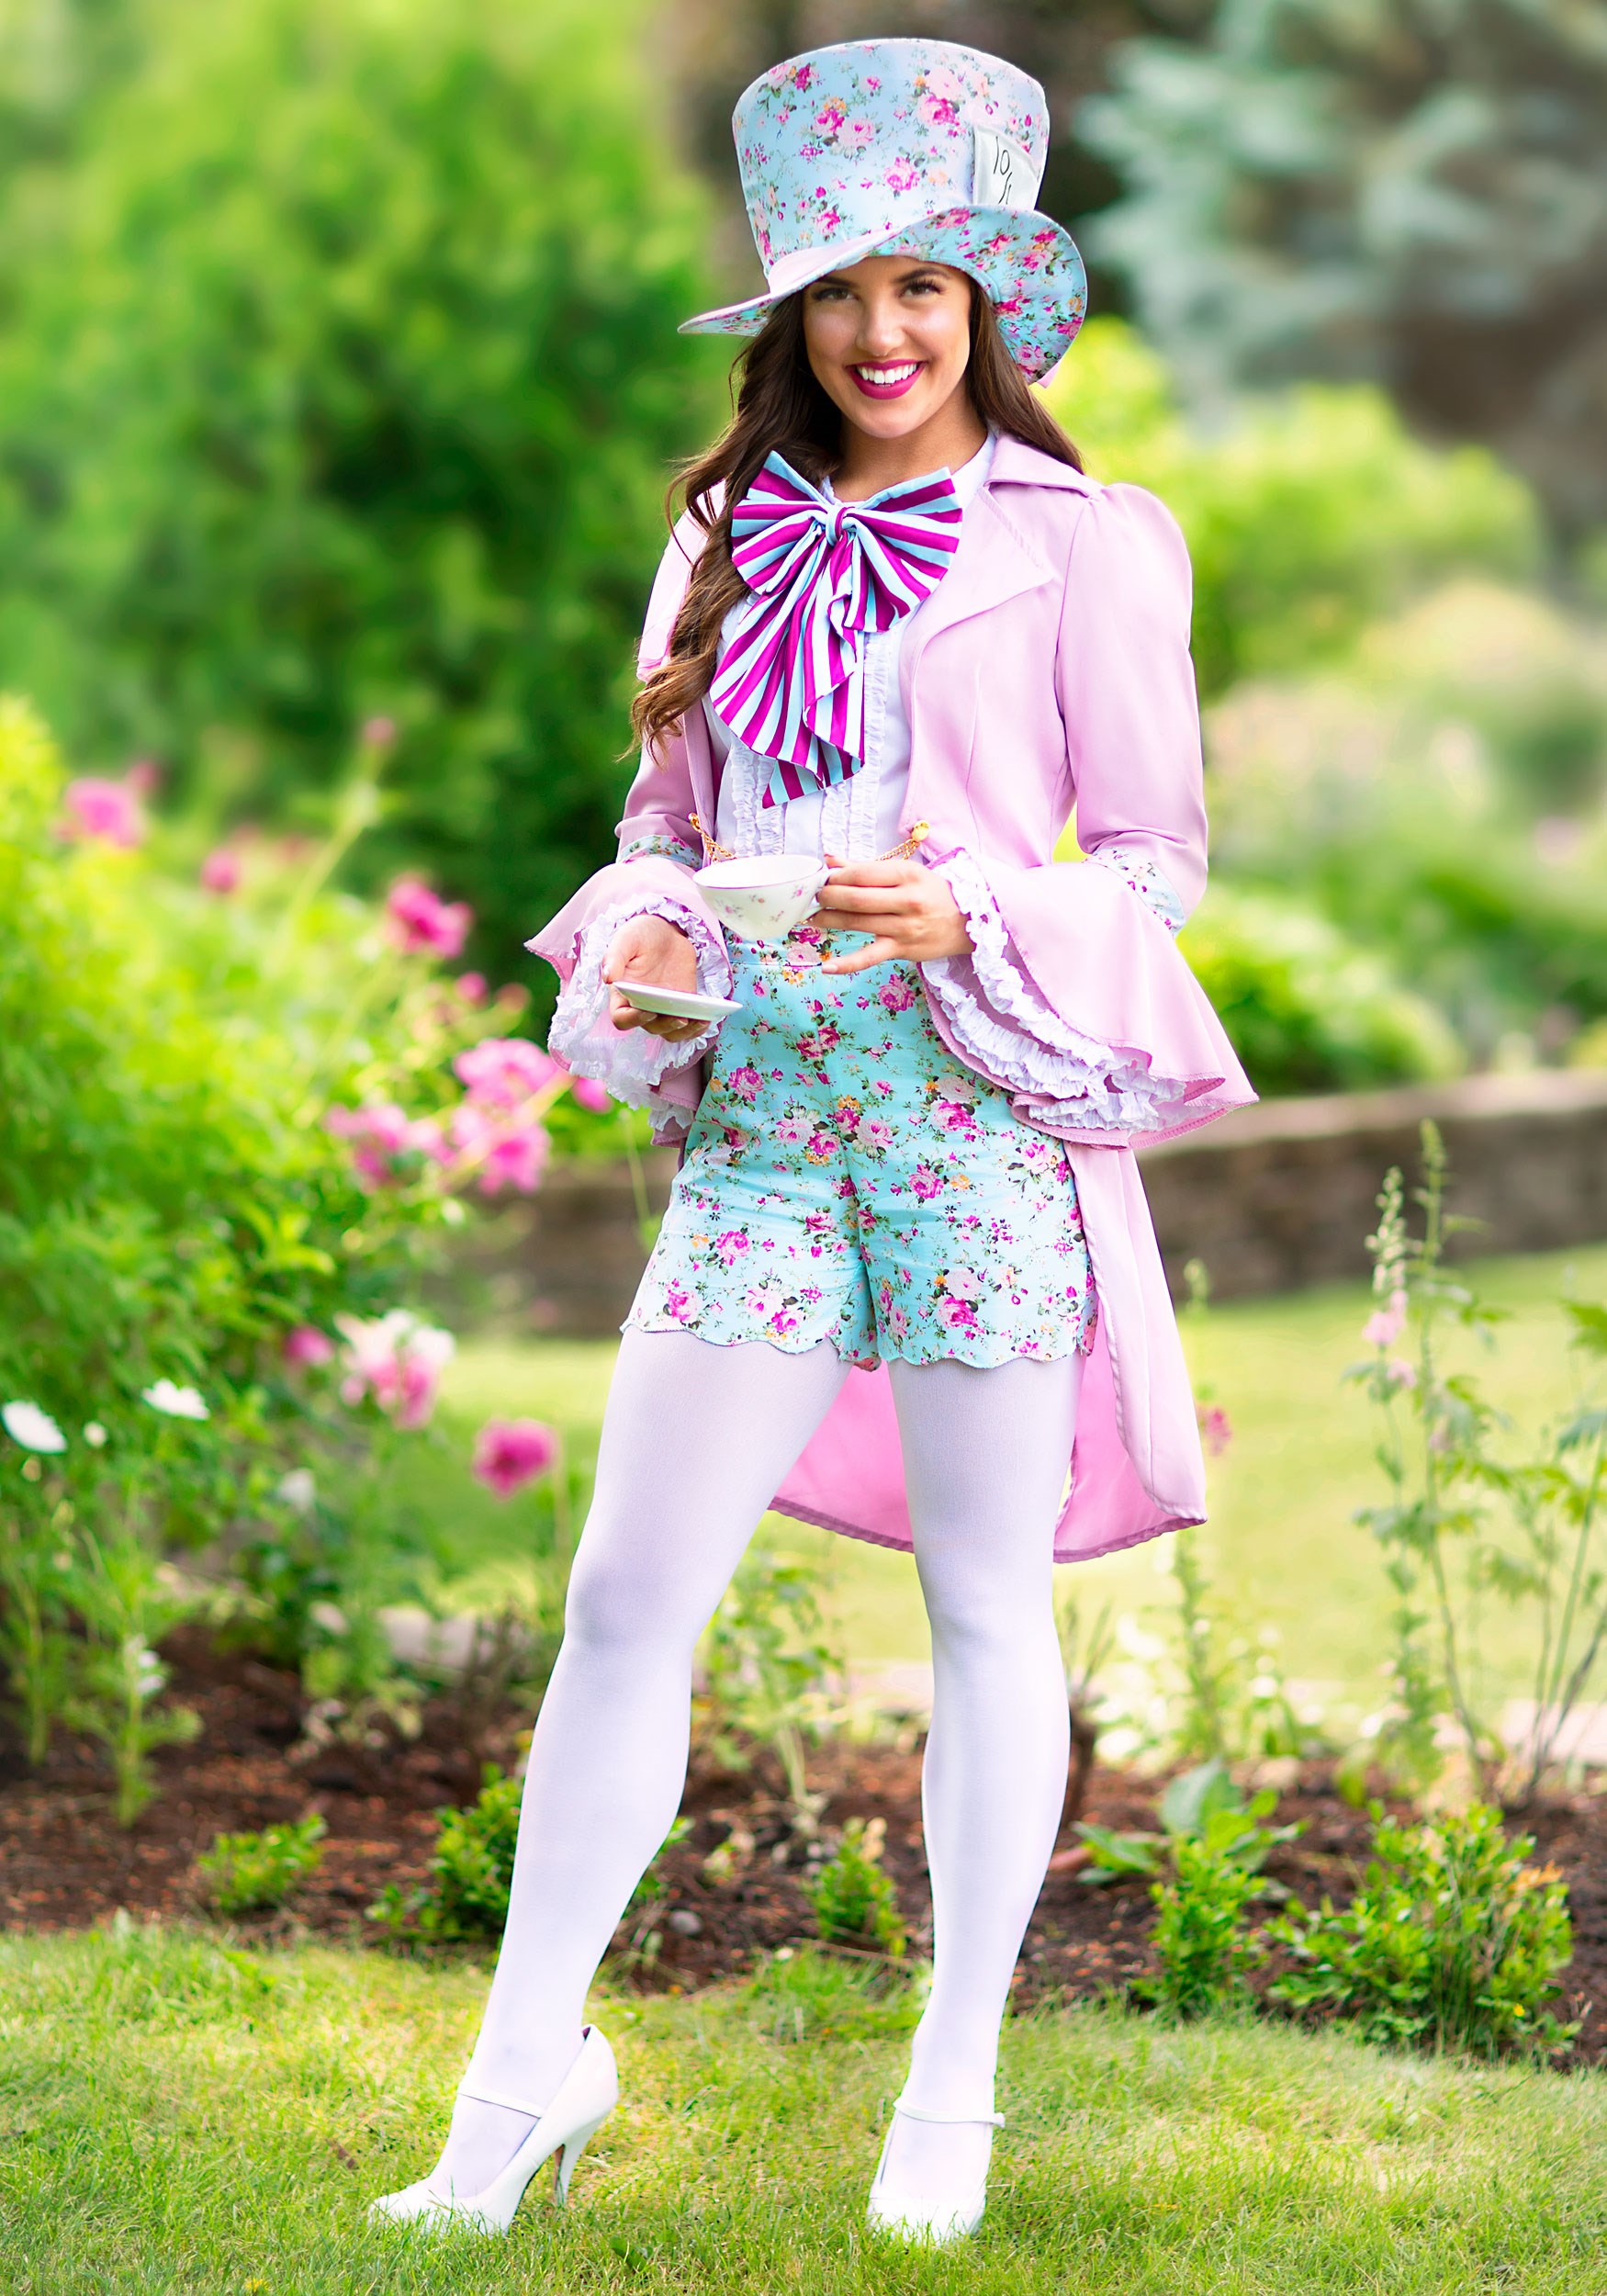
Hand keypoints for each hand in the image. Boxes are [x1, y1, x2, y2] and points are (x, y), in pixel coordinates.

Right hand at [603, 913, 703, 1041]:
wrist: (665, 932)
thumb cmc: (640, 935)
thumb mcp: (626, 939)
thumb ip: (614, 956)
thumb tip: (608, 978)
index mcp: (622, 995)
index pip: (621, 1019)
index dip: (633, 1020)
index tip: (648, 1011)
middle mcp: (641, 1006)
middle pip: (650, 1027)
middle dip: (666, 1025)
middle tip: (680, 1017)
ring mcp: (663, 1008)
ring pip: (670, 1032)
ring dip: (684, 1032)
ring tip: (698, 1021)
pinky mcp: (682, 1005)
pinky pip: (688, 1025)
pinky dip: (697, 1027)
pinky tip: (707, 1019)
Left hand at [809, 854, 973, 974]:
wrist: (968, 923)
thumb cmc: (933, 894)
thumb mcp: (906, 873)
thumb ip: (866, 868)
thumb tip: (830, 859)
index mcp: (907, 875)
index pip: (862, 873)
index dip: (836, 876)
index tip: (823, 878)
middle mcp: (906, 900)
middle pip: (856, 898)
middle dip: (829, 896)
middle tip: (815, 897)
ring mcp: (904, 927)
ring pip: (858, 923)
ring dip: (829, 920)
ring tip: (813, 917)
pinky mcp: (902, 949)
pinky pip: (870, 957)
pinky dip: (847, 963)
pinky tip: (827, 966)